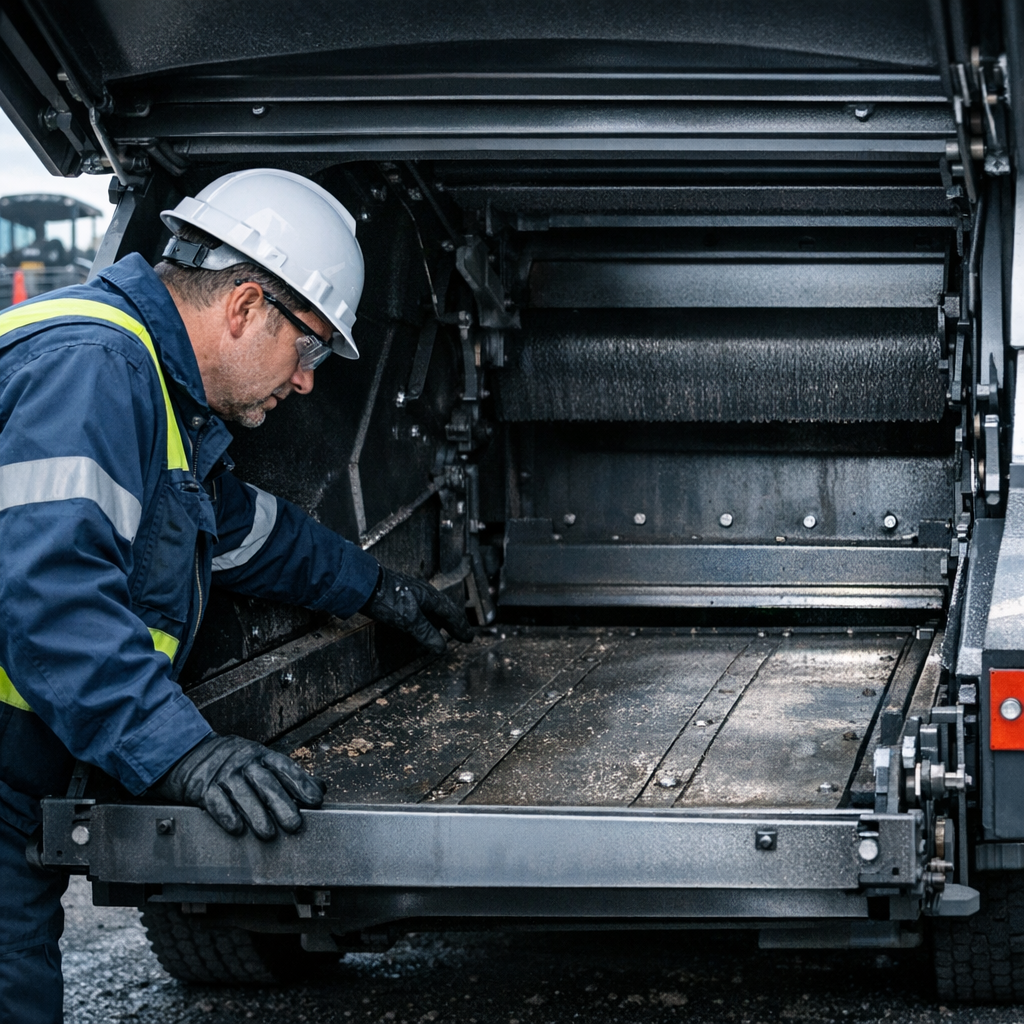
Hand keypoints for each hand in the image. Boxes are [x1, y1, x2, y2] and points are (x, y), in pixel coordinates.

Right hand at [155, 733, 325, 839]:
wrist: (187, 754)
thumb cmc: (230, 763)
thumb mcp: (259, 762)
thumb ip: (287, 775)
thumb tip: (320, 788)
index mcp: (260, 756)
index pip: (285, 768)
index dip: (301, 783)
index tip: (315, 799)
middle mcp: (244, 762)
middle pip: (266, 783)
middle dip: (282, 804)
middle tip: (295, 824)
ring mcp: (223, 774)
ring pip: (243, 794)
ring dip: (257, 815)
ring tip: (268, 834)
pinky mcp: (203, 787)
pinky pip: (216, 802)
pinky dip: (227, 815)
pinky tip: (236, 829)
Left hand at [361, 566, 473, 653]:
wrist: (362, 583)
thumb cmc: (386, 599)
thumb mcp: (409, 620)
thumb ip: (426, 633)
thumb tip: (441, 648)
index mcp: (430, 596)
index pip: (451, 614)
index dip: (460, 627)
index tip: (469, 637)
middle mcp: (424, 593)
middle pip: (444, 609)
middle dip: (453, 623)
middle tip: (461, 633)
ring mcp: (412, 593)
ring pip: (432, 608)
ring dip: (439, 621)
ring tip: (441, 631)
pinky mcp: (400, 595)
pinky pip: (420, 608)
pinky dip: (426, 619)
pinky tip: (419, 624)